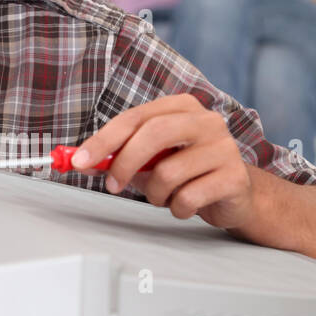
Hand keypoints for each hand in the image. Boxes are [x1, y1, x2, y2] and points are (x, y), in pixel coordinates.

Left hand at [70, 93, 254, 229]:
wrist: (235, 195)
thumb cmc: (187, 173)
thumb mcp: (149, 161)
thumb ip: (118, 157)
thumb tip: (82, 161)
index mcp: (182, 107)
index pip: (135, 117)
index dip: (104, 139)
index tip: (80, 160)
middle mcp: (206, 121)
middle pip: (154, 133)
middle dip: (124, 163)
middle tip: (112, 186)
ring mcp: (224, 147)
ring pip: (168, 172)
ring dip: (154, 194)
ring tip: (164, 196)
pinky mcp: (234, 177)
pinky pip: (188, 197)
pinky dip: (177, 208)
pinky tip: (186, 205)